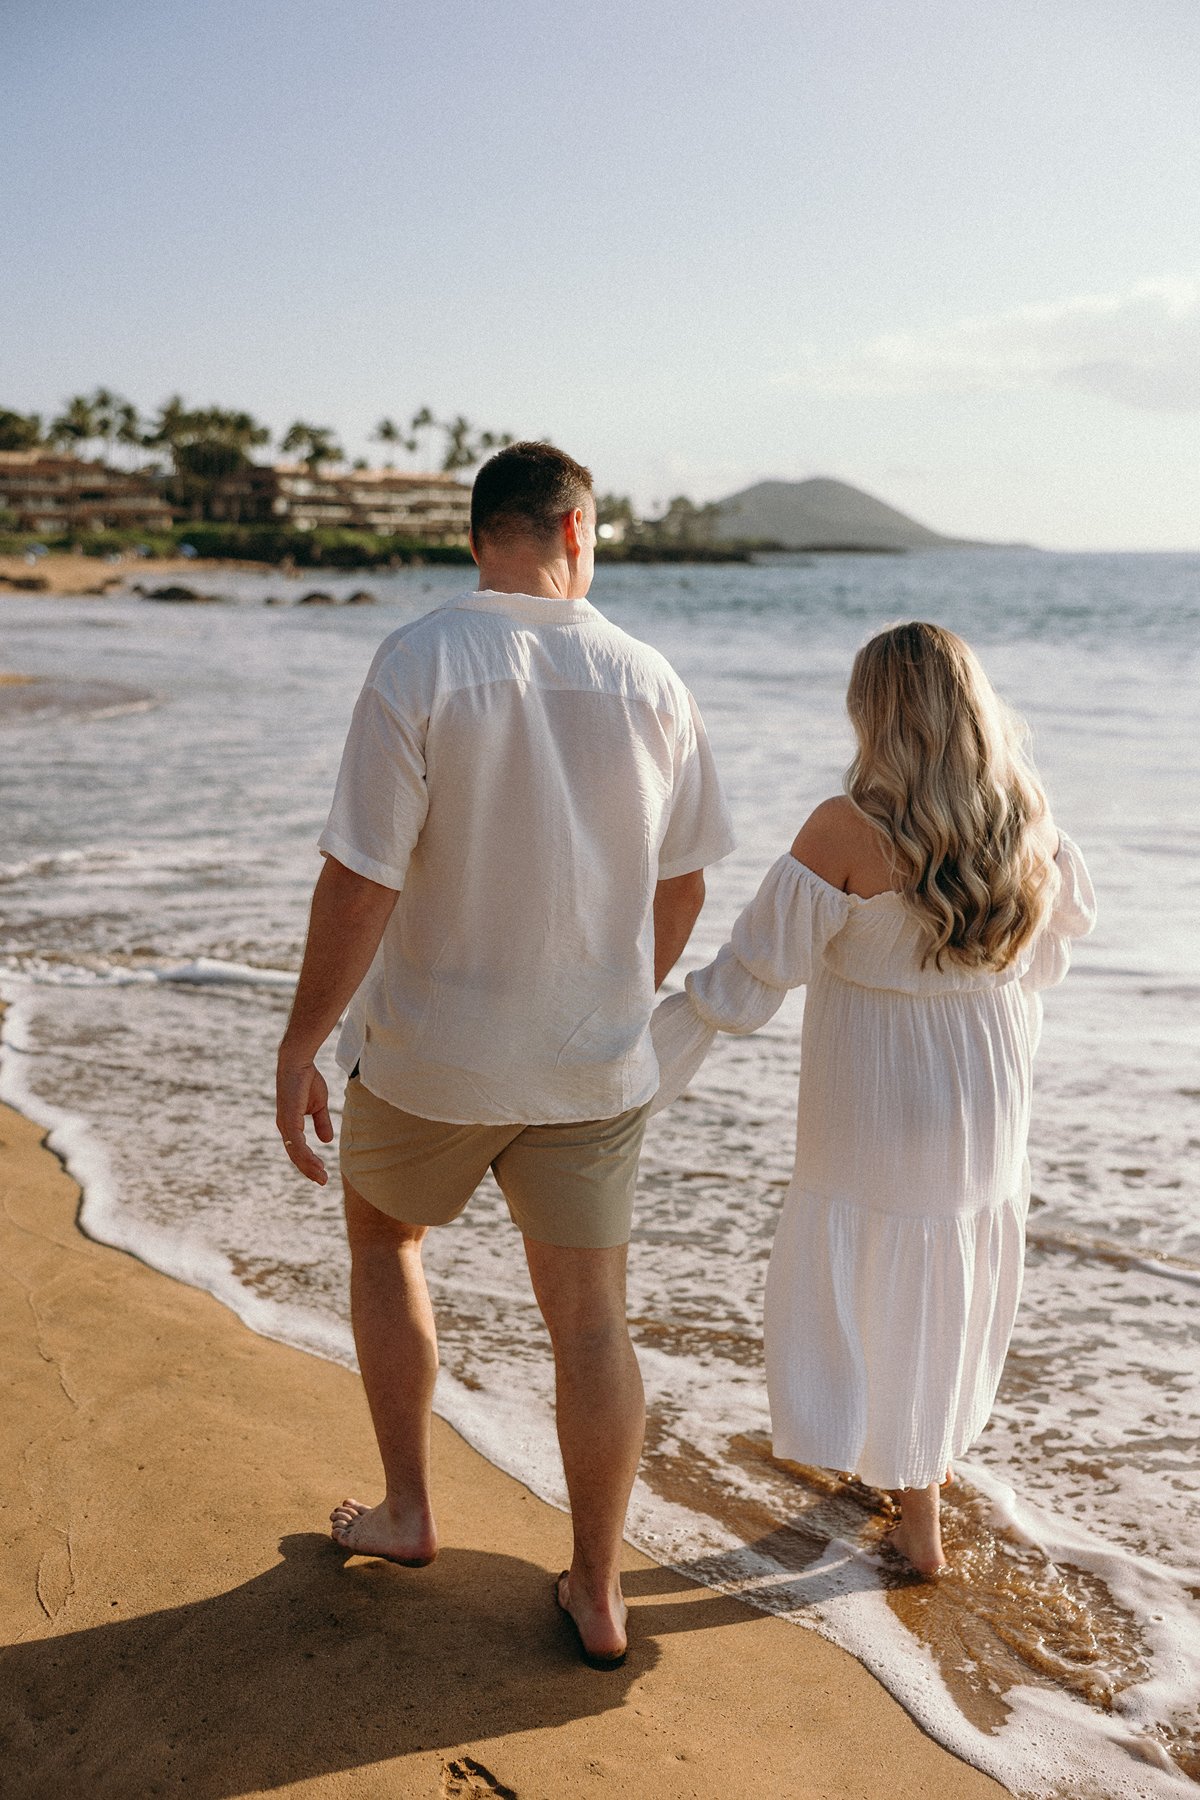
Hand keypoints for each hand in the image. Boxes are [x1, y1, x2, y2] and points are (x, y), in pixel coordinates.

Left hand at [276, 1054, 333, 1184]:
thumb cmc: (306, 1080)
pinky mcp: (289, 1118)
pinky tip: (315, 1163)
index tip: (322, 1172)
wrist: (298, 1062)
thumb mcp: (318, 1105)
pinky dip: (306, 1154)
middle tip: (322, 1181)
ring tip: (321, 1176)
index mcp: (290, 1124)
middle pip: (296, 1155)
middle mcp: (285, 1127)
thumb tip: (326, 1141)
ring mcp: (285, 1123)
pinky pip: (297, 1142)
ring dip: (308, 1166)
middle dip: (309, 1170)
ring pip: (296, 1152)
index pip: (298, 1149)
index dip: (309, 1162)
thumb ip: (321, 1123)